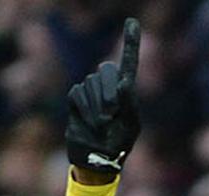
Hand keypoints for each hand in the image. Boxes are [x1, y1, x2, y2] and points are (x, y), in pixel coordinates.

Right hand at [65, 17, 140, 178]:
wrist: (98, 159)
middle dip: (109, 92)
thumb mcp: (130, 125)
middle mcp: (109, 87)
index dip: (131, 41)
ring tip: (101, 124)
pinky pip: (77, 94)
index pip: (129, 61)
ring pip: (91, 84)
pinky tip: (89, 123)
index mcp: (127, 92)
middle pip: (106, 71)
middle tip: (112, 115)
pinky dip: (84, 110)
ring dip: (96, 107)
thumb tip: (125, 83)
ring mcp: (91, 92)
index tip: (132, 21)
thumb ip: (128, 104)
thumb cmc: (119, 144)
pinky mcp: (76, 100)